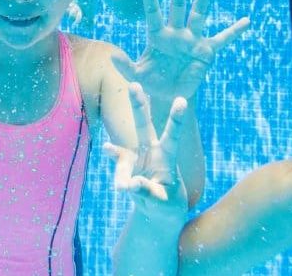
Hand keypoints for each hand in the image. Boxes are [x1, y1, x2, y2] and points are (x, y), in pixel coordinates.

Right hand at [104, 84, 188, 218]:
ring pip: (123, 149)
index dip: (175, 119)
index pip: (172, 136)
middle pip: (143, 125)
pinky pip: (115, 165)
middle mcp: (151, 151)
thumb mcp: (163, 201)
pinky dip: (112, 166)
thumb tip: (131, 184)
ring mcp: (136, 158)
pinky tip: (110, 156)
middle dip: (138, 104)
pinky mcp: (124, 167)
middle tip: (134, 84)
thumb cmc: (167, 202)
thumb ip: (148, 192)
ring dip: (115, 152)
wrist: (158, 207)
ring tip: (125, 188)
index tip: (181, 100)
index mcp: (167, 157)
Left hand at [114, 0, 249, 100]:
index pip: (152, 11)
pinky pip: (222, 39)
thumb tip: (112, 55)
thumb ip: (125, 66)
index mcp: (157, 35)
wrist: (170, 96)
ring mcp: (192, 39)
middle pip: (178, 6)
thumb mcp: (136, 76)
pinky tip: (246, 21)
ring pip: (199, 15)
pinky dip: (234, 31)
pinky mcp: (206, 51)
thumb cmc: (151, 81)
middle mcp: (176, 32)